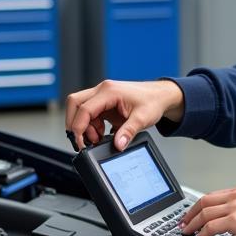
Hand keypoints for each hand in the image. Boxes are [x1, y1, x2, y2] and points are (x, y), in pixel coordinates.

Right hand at [65, 79, 183, 150]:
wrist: (160, 96)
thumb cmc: (152, 101)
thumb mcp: (142, 119)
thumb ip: (128, 132)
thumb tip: (117, 145)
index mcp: (109, 92)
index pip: (84, 108)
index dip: (79, 127)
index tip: (81, 142)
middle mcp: (102, 91)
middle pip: (75, 104)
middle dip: (75, 124)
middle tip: (83, 140)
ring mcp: (102, 96)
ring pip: (81, 109)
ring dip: (85, 126)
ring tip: (98, 138)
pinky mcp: (104, 103)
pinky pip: (90, 114)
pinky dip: (92, 126)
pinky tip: (101, 134)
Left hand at [180, 183, 235, 235]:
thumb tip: (228, 221)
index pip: (213, 195)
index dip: (199, 205)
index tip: (193, 213)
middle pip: (204, 201)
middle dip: (190, 213)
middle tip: (184, 223)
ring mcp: (235, 206)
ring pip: (204, 213)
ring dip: (192, 224)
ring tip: (188, 233)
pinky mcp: (234, 220)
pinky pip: (210, 227)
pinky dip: (201, 234)